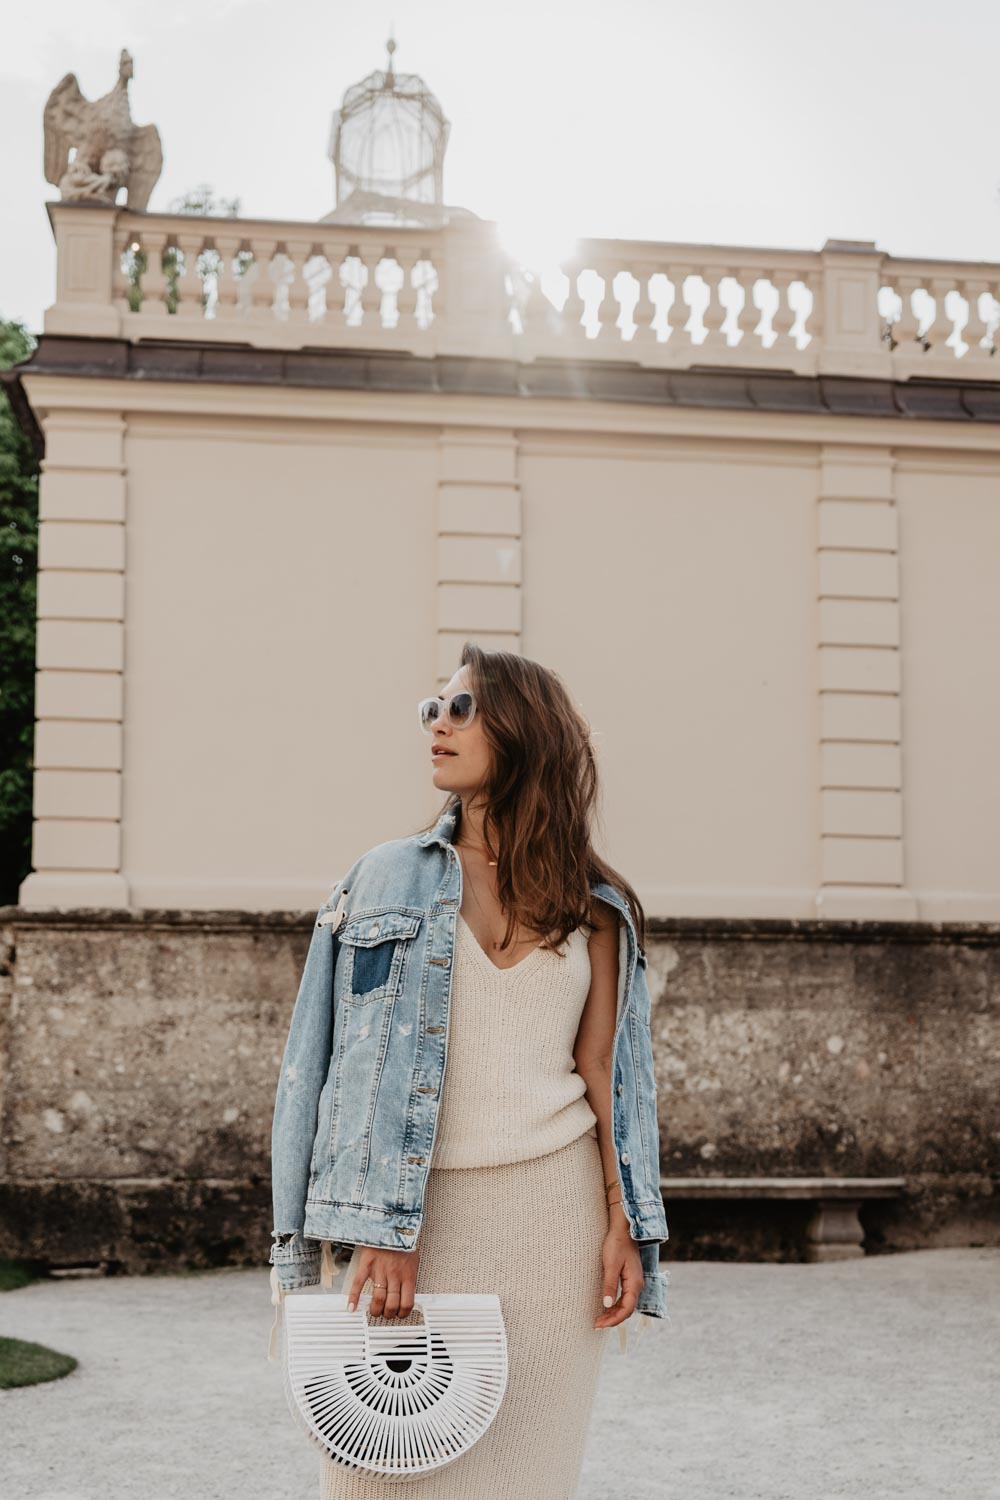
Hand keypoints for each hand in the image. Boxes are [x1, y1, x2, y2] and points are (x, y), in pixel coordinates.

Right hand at [346, 1246, 419, 1319]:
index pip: (407, 1303)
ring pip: (377, 1299)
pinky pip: (359, 1284)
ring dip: (375, 1310)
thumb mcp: (413, 1260)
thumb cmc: (403, 1242)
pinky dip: (354, 1297)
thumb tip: (408, 1293)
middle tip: (385, 1313)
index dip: (402, 1314)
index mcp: (408, 1275)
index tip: (399, 1315)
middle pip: (391, 1305)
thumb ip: (409, 1277)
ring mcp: (380, 1271)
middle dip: (388, 1314)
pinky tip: (351, 1307)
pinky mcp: (367, 1265)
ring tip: (373, 1311)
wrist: (391, 1223)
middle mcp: (394, 1276)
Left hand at [593, 1205, 643, 1329]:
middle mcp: (637, 1285)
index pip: (627, 1309)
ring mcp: (634, 1282)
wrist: (623, 1230)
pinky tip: (606, 1307)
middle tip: (596, 1325)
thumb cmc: (616, 1245)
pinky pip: (624, 1297)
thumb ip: (609, 1285)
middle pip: (627, 1310)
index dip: (614, 1320)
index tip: (600, 1325)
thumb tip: (607, 1304)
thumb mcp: (610, 1265)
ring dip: (613, 1313)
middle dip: (612, 1319)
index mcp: (634, 1284)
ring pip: (626, 1304)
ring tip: (599, 1319)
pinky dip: (615, 1305)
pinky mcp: (630, 1278)